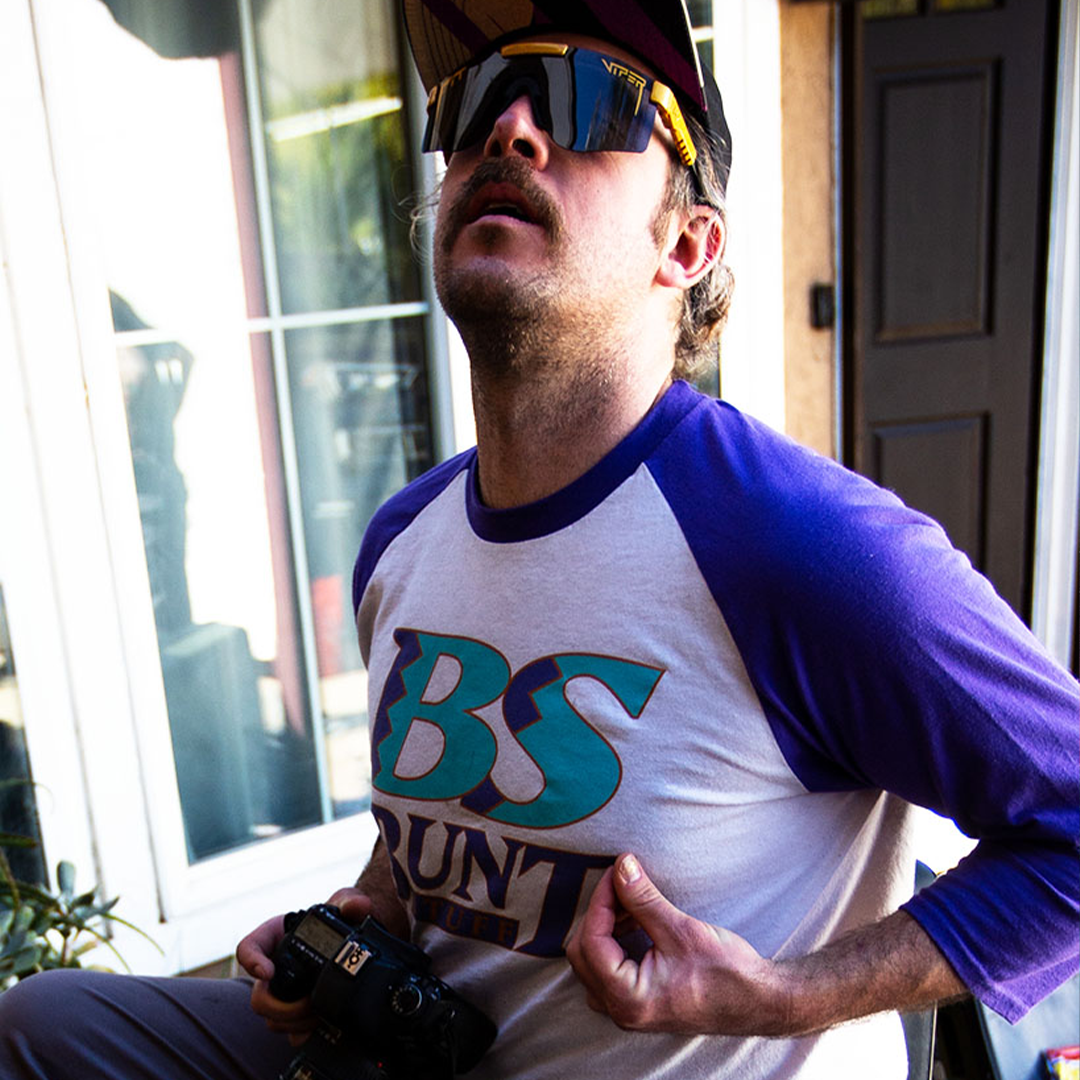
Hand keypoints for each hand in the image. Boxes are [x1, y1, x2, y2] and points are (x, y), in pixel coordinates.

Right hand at [236, 886, 377, 1044]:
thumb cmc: (340, 915)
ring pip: (272, 1019)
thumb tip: (356, 906)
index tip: (268, 972)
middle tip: (308, 1001)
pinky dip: (302, 1032)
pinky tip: (319, 1024)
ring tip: (320, 1011)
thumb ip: (350, 900)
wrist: (354, 936)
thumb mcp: (345, 903)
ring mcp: (283, 990)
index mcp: (276, 935)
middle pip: (258, 997)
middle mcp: (274, 965)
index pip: (248, 948)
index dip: (251, 962)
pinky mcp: (297, 1008)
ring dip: (295, 1021)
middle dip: (282, 1007)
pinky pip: (288, 1030)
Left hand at [565, 854, 790, 1036]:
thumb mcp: (682, 930)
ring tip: (631, 901)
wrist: (759, 1002)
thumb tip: (620, 865)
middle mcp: (621, 1010)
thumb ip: (643, 898)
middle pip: (583, 953)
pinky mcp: (637, 1001)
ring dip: (605, 926)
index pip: (591, 942)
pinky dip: (615, 940)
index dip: (601, 900)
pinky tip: (637, 921)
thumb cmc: (727, 973)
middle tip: (624, 885)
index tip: (618, 872)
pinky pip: (607, 967)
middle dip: (599, 914)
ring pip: (592, 960)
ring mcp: (627, 1008)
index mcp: (629, 999)